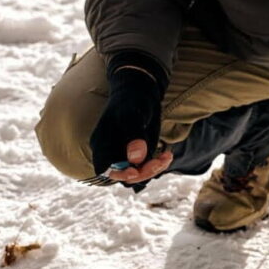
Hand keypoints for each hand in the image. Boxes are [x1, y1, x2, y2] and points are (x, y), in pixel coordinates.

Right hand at [89, 67, 171, 185]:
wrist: (142, 92)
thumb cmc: (132, 100)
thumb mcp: (132, 114)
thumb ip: (133, 135)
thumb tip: (136, 158)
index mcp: (102, 143)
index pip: (104, 168)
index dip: (117, 174)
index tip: (135, 171)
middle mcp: (112, 153)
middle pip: (123, 175)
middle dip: (143, 172)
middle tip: (160, 160)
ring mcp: (126, 155)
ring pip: (138, 174)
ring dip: (154, 169)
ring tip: (166, 156)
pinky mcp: (139, 155)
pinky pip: (147, 168)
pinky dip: (159, 164)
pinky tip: (167, 154)